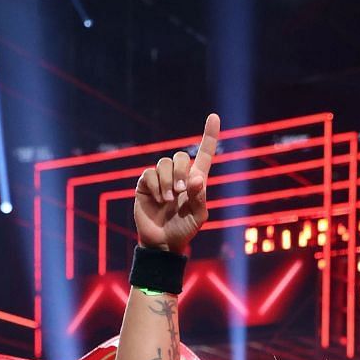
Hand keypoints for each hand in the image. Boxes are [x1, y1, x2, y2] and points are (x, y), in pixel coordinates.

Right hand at [134, 113, 219, 254]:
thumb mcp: (198, 217)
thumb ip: (200, 198)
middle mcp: (179, 176)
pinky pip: (149, 174)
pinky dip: (154, 186)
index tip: (214, 116)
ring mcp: (161, 179)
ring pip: (164, 163)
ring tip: (168, 200)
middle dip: (181, 172)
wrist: (162, 243)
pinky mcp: (145, 185)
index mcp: (196, 180)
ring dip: (167, 181)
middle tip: (180, 192)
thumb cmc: (184, 230)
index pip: (205, 153)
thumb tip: (196, 178)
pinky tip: (157, 199)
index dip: (210, 135)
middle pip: (180, 156)